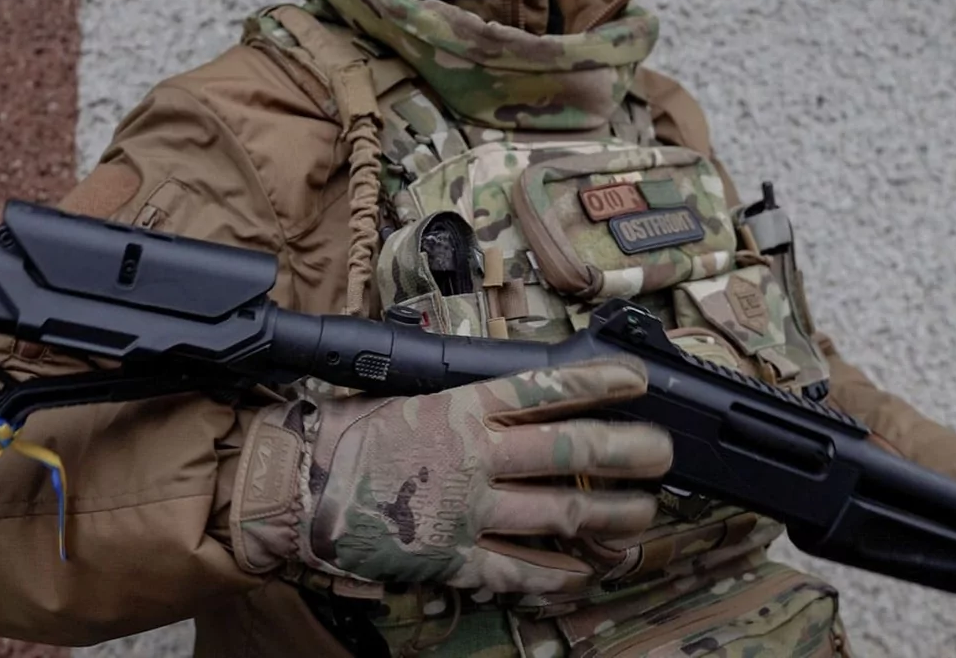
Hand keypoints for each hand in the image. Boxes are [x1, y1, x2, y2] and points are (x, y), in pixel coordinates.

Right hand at [231, 359, 672, 594]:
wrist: (292, 486)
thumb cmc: (344, 433)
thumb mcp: (409, 397)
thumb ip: (466, 404)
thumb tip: (521, 401)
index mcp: (461, 408)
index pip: (546, 389)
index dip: (600, 385)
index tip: (638, 380)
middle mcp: (474, 457)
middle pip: (571, 453)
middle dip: (628, 453)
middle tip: (663, 454)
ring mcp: (467, 512)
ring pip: (561, 515)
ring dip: (612, 517)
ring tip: (644, 515)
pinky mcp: (453, 560)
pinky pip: (521, 572)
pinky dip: (560, 575)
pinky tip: (588, 573)